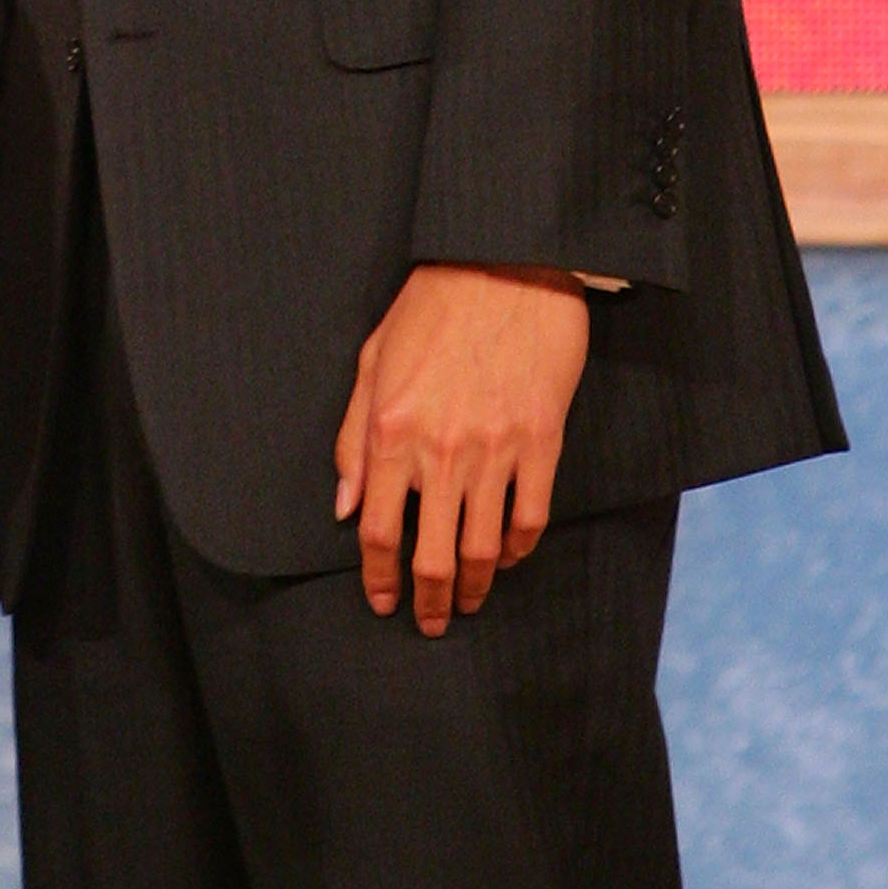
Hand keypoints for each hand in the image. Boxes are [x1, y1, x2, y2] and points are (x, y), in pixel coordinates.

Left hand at [333, 263, 590, 635]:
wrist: (505, 267)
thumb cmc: (431, 308)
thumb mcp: (371, 363)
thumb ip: (353, 440)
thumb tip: (346, 506)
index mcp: (391, 432)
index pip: (379, 531)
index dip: (378, 578)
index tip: (382, 600)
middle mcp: (441, 452)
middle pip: (432, 556)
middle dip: (429, 601)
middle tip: (430, 621)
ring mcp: (496, 451)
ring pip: (484, 548)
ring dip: (475, 586)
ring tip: (469, 600)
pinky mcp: (542, 443)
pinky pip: (531, 518)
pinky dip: (519, 549)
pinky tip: (508, 557)